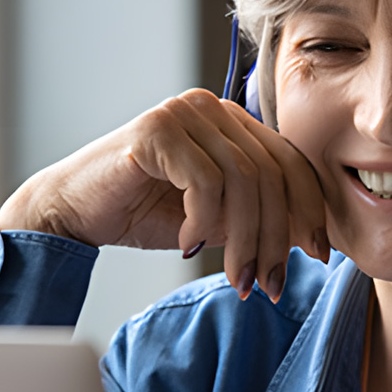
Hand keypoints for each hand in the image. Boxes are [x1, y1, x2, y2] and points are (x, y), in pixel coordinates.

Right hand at [0, 90, 329, 301]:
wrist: (73, 211)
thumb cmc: (141, 212)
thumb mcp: (214, 219)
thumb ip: (256, 217)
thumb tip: (309, 239)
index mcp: (231, 121)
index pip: (289, 160)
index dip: (309, 208)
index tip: (318, 254)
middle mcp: (210, 108)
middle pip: (270, 173)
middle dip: (277, 236)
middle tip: (272, 283)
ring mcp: (183, 113)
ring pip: (243, 181)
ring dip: (244, 240)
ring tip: (237, 277)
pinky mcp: (155, 130)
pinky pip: (205, 181)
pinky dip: (204, 221)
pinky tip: (188, 243)